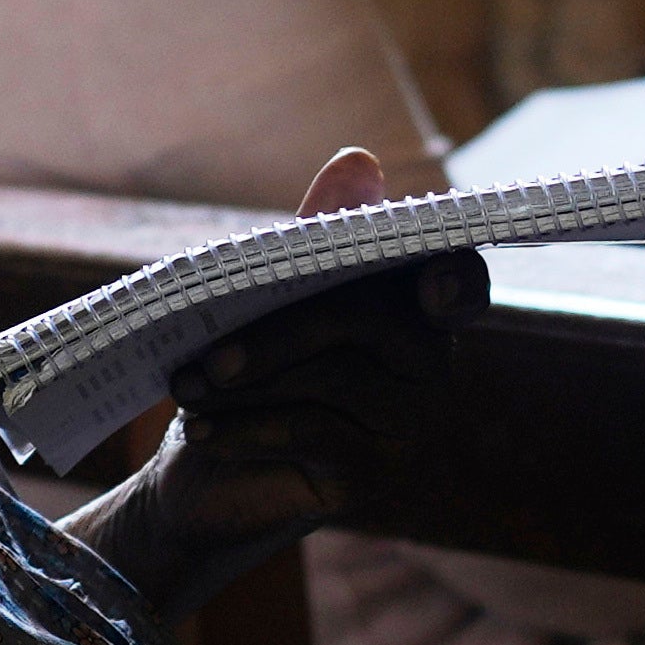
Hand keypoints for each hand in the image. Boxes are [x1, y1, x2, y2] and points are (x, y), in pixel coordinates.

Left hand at [47, 143, 485, 611]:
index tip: (432, 282)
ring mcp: (407, 426)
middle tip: (207, 355)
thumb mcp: (262, 301)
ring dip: (248, 381)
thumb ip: (308, 242)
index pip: (458, 282)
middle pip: (375, 319)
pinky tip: (200, 430)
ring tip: (187, 388)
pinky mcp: (372, 477)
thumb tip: (358, 162)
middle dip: (283, 329)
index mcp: (410, 311)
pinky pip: (313, 433)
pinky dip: (247, 426)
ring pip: (337, 378)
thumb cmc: (242, 378)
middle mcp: (426, 367)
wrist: (203, 483)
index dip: (455, 277)